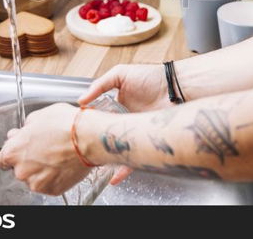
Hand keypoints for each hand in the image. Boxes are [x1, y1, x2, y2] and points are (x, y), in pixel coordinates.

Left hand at [0, 103, 89, 195]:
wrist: (90, 138)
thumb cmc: (67, 125)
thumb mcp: (40, 115)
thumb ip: (26, 127)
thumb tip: (24, 131)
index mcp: (13, 151)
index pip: (2, 159)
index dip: (14, 152)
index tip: (22, 149)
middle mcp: (21, 170)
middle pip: (19, 168)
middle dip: (30, 159)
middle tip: (46, 148)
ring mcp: (36, 182)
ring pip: (34, 177)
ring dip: (42, 169)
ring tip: (58, 156)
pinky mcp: (52, 190)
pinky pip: (49, 184)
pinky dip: (55, 177)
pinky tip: (64, 164)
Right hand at [78, 63, 170, 184]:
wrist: (175, 87)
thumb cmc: (151, 77)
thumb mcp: (120, 74)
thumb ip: (99, 85)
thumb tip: (81, 100)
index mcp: (116, 106)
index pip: (97, 119)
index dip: (88, 126)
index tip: (77, 133)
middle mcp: (124, 121)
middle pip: (105, 137)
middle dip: (95, 146)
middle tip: (83, 153)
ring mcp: (134, 133)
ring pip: (117, 150)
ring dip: (107, 159)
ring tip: (95, 166)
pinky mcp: (145, 143)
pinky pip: (133, 159)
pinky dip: (124, 170)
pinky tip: (114, 178)